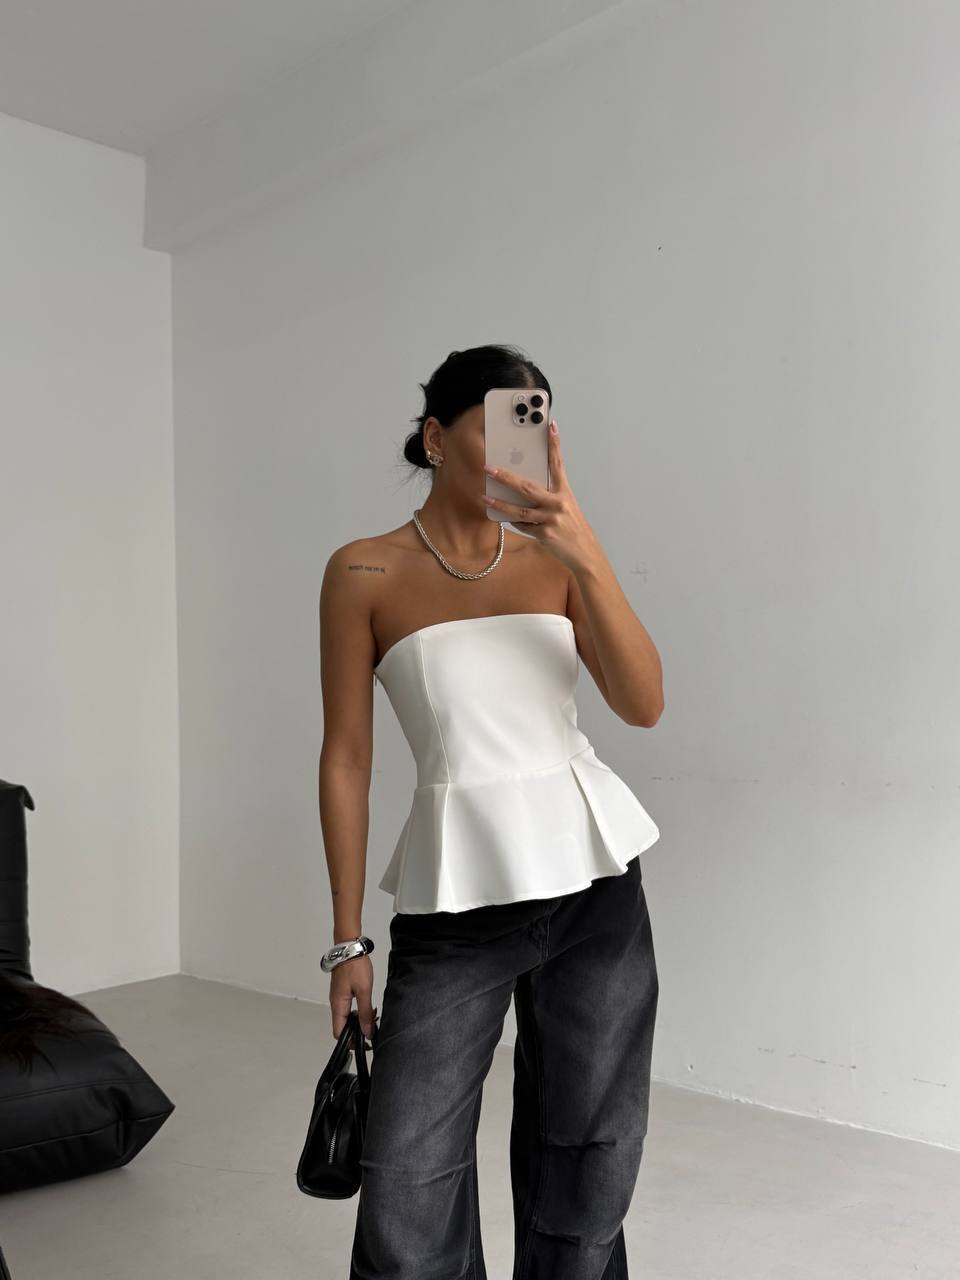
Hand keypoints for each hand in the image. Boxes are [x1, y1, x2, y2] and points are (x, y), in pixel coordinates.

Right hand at [329, 954, 377, 1040]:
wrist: (350, 947)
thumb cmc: (355, 966)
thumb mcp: (364, 991)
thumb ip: (365, 1013)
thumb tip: (367, 1032)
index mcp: (338, 1005)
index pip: (339, 1033)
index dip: (350, 1041)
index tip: (364, 1042)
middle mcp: (336, 1003)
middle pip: (342, 1027)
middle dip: (357, 1031)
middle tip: (372, 1028)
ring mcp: (339, 997)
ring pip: (346, 1017)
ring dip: (359, 1020)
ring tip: (372, 1016)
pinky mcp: (343, 991)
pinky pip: (349, 1008)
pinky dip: (358, 1011)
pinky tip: (368, 1007)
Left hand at [481, 418, 600, 572]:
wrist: (584, 552)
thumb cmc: (572, 526)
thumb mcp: (565, 506)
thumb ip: (548, 495)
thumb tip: (522, 487)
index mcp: (564, 491)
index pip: (558, 463)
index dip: (554, 444)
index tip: (550, 426)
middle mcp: (558, 503)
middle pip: (527, 487)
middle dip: (505, 476)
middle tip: (489, 468)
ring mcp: (551, 519)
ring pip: (519, 510)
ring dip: (500, 504)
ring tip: (485, 497)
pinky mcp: (545, 534)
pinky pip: (523, 526)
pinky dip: (513, 522)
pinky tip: (505, 518)